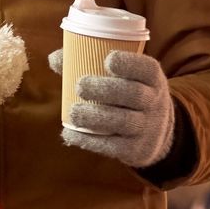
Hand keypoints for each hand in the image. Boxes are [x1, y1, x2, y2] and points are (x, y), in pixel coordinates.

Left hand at [50, 48, 174, 167]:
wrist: (155, 134)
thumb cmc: (128, 94)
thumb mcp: (124, 78)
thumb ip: (89, 63)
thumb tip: (54, 59)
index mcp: (152, 79)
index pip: (147, 69)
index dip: (130, 63)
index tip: (108, 59)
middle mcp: (154, 103)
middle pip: (133, 94)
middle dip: (105, 89)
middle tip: (80, 86)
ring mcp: (147, 128)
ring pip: (123, 121)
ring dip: (95, 117)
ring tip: (74, 113)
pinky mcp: (136, 150)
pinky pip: (113, 146)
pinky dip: (89, 141)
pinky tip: (70, 134)